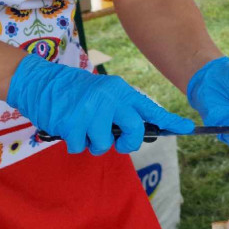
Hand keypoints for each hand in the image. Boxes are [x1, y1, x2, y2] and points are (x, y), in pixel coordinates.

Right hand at [6, 54, 193, 154]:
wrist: (40, 81)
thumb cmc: (74, 91)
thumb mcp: (102, 93)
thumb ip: (119, 110)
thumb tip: (137, 134)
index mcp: (120, 91)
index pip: (150, 108)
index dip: (170, 120)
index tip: (188, 128)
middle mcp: (111, 99)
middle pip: (134, 132)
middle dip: (127, 144)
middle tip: (116, 143)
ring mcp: (92, 112)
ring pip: (103, 144)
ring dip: (92, 143)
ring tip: (82, 126)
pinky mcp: (74, 124)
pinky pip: (81, 147)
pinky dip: (74, 143)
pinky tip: (68, 127)